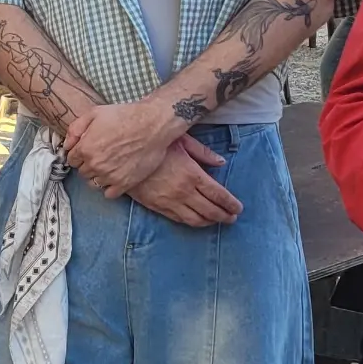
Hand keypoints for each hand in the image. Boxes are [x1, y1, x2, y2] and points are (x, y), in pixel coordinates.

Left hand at [63, 100, 180, 197]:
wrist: (153, 124)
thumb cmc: (125, 115)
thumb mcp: (95, 113)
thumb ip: (75, 129)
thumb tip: (66, 145)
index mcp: (85, 148)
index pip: (71, 160)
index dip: (79, 154)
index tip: (88, 150)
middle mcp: (95, 164)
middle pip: (82, 172)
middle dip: (88, 164)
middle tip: (101, 155)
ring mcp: (110, 176)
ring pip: (94, 184)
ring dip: (98, 176)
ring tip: (108, 165)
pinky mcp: (125, 183)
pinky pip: (109, 194)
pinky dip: (110, 187)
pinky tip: (115, 176)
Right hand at [123, 136, 240, 227]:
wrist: (124, 156)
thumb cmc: (155, 144)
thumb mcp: (182, 141)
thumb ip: (203, 153)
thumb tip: (221, 162)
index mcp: (192, 174)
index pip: (218, 195)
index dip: (231, 204)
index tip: (238, 208)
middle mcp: (183, 191)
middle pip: (210, 210)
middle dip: (225, 216)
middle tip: (232, 218)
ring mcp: (170, 201)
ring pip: (196, 219)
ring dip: (210, 222)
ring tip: (218, 221)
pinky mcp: (157, 206)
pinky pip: (179, 219)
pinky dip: (192, 222)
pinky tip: (198, 221)